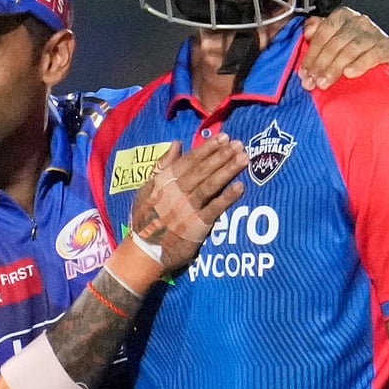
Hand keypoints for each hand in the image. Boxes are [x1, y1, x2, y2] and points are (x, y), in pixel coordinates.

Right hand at [129, 134, 246, 271]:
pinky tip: (240, 186)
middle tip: (238, 144)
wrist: (144, 251)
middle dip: (221, 156)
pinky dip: (226, 197)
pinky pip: (214, 209)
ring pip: (209, 186)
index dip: (207, 149)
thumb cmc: (145, 217)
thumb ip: (162, 165)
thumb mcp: (146, 188)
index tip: (223, 137)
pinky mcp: (196, 226)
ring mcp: (187, 209)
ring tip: (243, 158)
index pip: (189, 161)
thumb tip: (177, 143)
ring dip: (227, 171)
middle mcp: (176, 193)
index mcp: (164, 181)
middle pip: (202, 171)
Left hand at [299, 7, 388, 88]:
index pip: (323, 33)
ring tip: (325, 83)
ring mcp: (376, 33)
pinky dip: (359, 65)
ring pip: (350, 49)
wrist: (383, 67)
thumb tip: (308, 32)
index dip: (311, 54)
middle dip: (320, 64)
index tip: (304, 73)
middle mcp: (360, 21)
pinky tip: (349, 74)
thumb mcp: (333, 42)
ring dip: (335, 68)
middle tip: (312, 82)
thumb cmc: (354, 55)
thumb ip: (318, 33)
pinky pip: (372, 55)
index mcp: (343, 16)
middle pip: (335, 42)